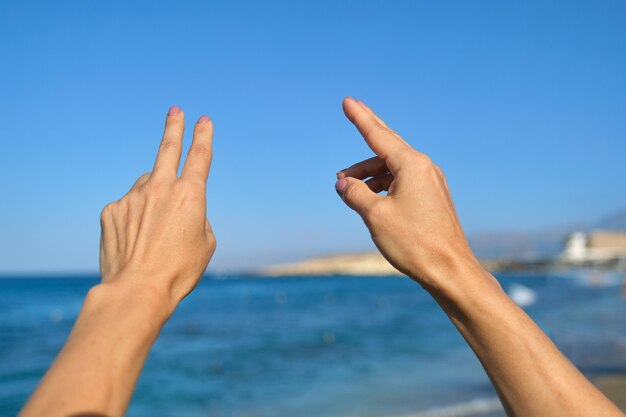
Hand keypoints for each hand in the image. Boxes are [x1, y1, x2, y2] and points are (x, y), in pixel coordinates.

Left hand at [99, 106, 215, 309]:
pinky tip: (136, 241)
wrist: (137, 289)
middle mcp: (161, 188)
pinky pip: (127, 206)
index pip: (200, 156)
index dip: (204, 136)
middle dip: (174, 126)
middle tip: (175, 111)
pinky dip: (134, 218)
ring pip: (146, 186)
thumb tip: (181, 208)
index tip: (204, 120)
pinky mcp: (112, 210)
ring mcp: (133, 197)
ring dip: (153, 198)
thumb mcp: (206, 244)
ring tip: (154, 231)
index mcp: (190, 195)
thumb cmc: (178, 270)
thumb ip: (198, 217)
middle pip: (167, 149)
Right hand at [336, 98, 491, 292]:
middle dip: (368, 130)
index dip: (360, 118)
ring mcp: (431, 182)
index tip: (348, 101)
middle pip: (388, 143)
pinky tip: (369, 197)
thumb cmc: (414, 243)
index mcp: (412, 166)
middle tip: (352, 109)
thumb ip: (355, 194)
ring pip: (393, 167)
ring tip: (346, 186)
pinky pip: (402, 181)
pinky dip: (382, 183)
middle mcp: (424, 168)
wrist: (450, 270)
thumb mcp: (375, 216)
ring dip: (368, 172)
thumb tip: (343, 183)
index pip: (378, 136)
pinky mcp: (432, 198)